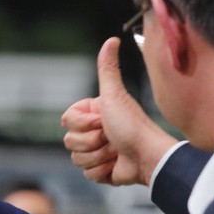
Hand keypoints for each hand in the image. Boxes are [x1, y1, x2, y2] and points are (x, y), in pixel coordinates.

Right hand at [61, 38, 178, 186]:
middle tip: (111, 136)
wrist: (147, 156)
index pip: (67, 120)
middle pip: (69, 141)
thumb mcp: (114, 95)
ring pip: (77, 159)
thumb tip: (112, 39)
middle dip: (91, 142)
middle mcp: (94, 131)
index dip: (82, 124)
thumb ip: (108, 68)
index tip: (102, 120)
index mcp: (93, 113)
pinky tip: (116, 164)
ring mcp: (96, 151)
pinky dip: (102, 171)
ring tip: (116, 151)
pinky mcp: (101, 170)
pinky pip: (87, 174)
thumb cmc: (132, 126)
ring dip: (98, 156)